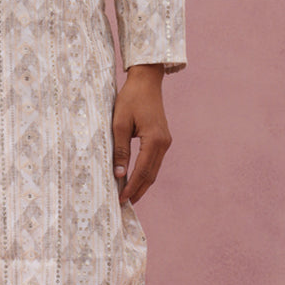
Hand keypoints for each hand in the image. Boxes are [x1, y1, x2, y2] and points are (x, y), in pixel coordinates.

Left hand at [112, 63, 170, 204]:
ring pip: (154, 170)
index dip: (131, 187)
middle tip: (125, 204)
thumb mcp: (119, 123)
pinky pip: (154, 161)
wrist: (146, 80)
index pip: (142, 171)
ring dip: (142, 183)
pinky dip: (146, 172)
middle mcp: (164, 143)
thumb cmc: (131, 98)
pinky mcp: (162, 138)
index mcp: (154, 140)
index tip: (121, 199)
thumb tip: (119, 174)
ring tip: (129, 195)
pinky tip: (136, 178)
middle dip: (138, 190)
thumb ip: (120, 150)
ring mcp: (165, 141)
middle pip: (151, 175)